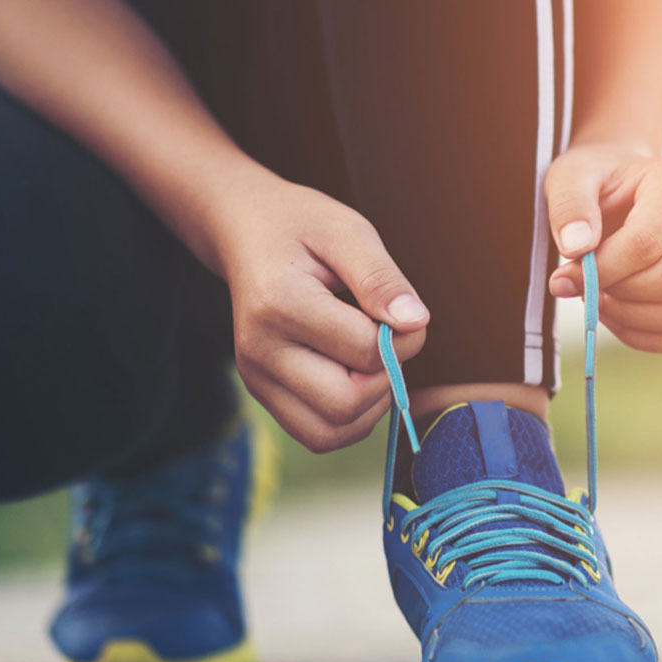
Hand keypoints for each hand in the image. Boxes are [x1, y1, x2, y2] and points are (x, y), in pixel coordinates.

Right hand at [215, 178, 427, 451]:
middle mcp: (259, 350)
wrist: (245, 231)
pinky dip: (351, 418)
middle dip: (386, 378)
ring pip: (331, 432)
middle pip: (345, 404)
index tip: (403, 311)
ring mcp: (255, 378)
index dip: (404, 338)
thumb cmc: (302, 227)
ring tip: (370, 358)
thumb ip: (381, 278)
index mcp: (278, 304)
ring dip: (370, 404)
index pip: (365, 352)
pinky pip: (318, 434)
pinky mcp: (262, 393)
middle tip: (386, 339)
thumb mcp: (348, 232)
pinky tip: (356, 376)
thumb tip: (415, 322)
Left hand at [544, 143, 661, 352]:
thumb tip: (576, 248)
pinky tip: (614, 312)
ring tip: (598, 298)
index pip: (648, 241)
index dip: (603, 268)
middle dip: (623, 294)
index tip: (564, 276)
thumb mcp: (570, 178)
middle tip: (586, 287)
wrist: (620, 189)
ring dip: (631, 318)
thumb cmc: (596, 181)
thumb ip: (569, 206)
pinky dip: (642, 335)